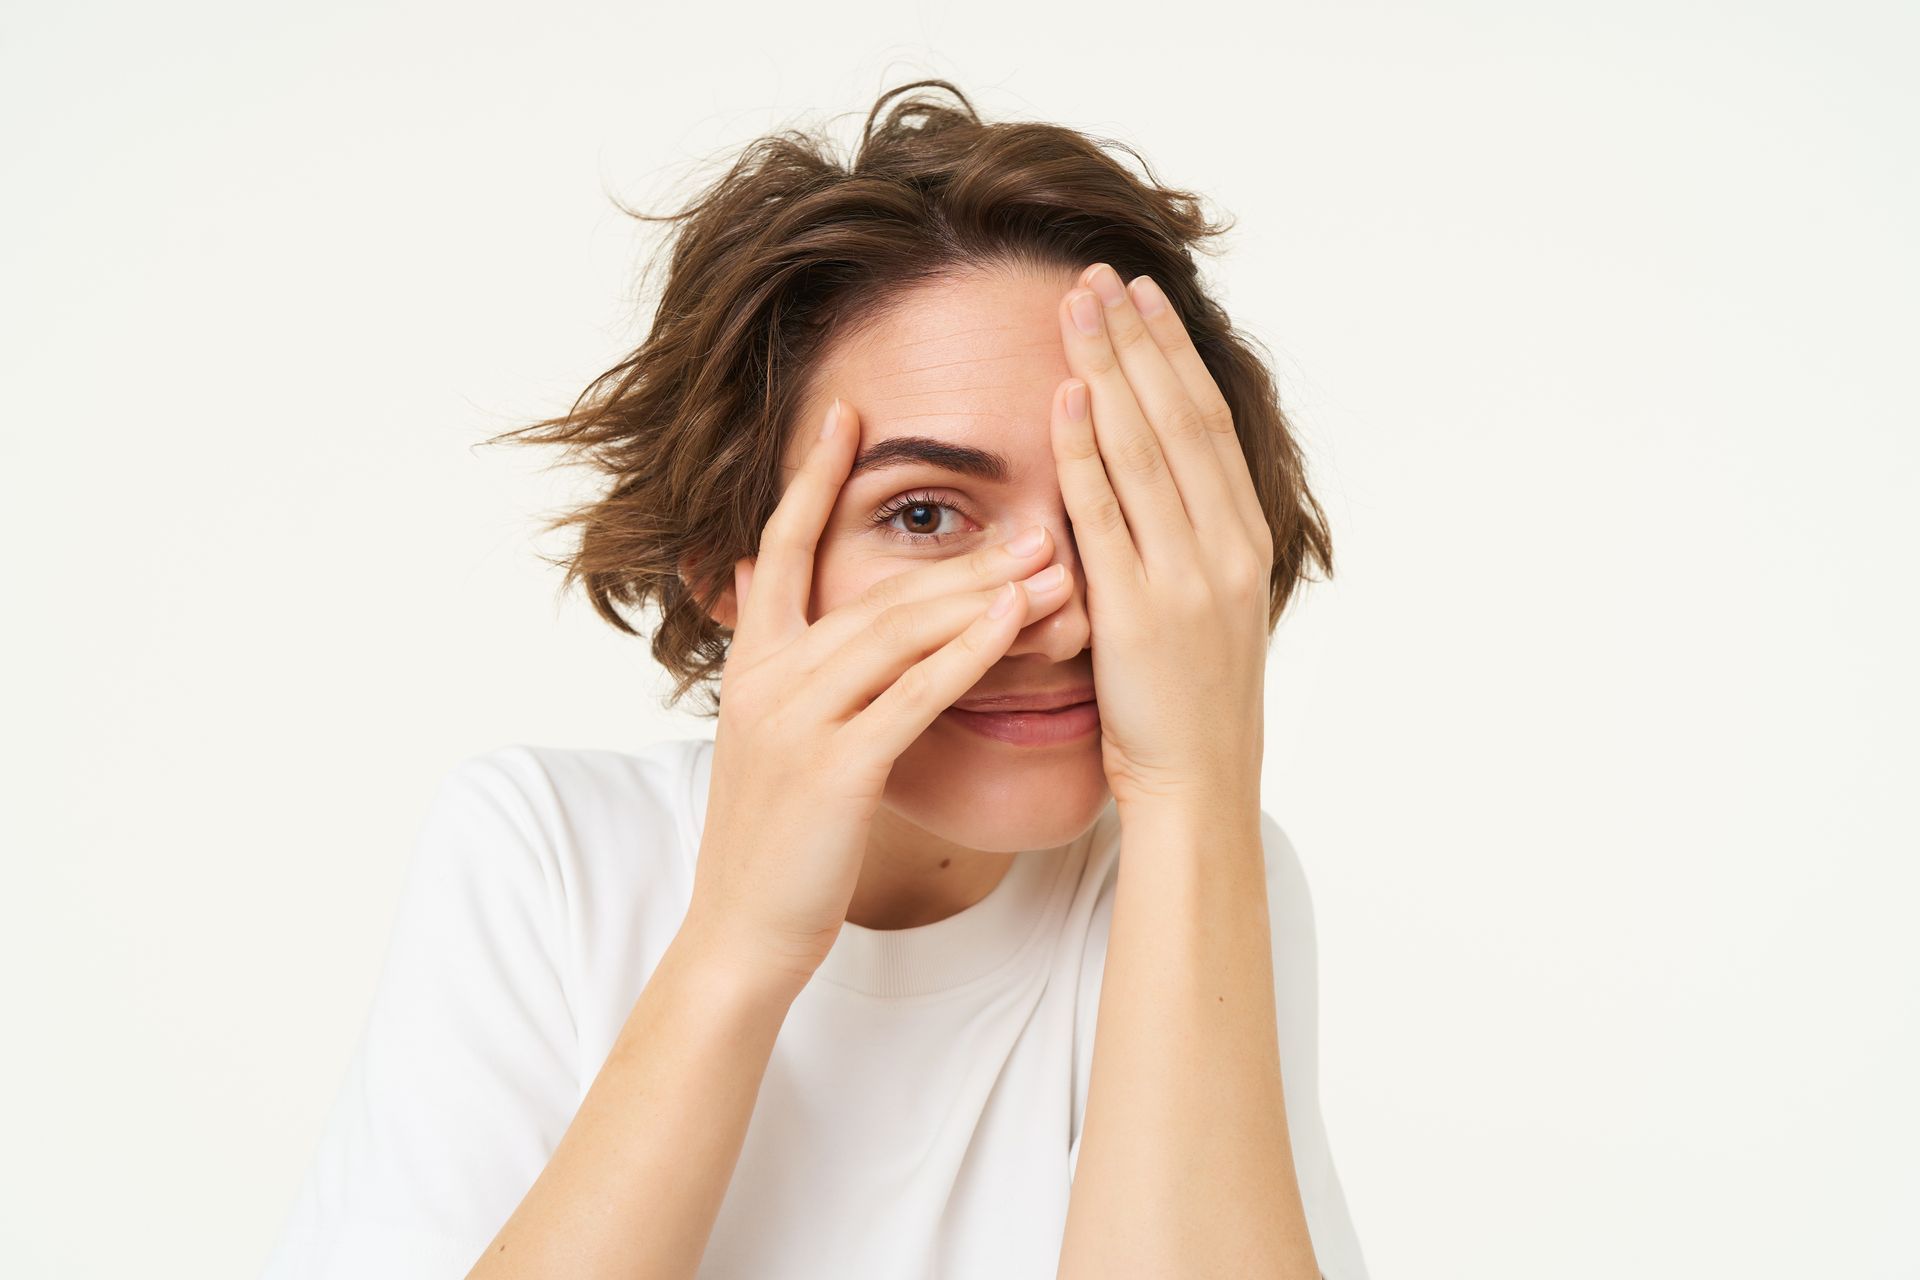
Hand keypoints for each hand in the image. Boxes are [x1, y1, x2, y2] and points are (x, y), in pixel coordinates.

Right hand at [682, 396, 1075, 994]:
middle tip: (1037, 519)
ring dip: (981, 596)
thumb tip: (755, 580)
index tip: (846, 412)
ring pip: (899, 633)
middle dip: (961, 555)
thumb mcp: (764, 733)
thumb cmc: (775, 837)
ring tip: (1054, 564)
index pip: (778, 545)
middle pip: (873, 589)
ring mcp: (796, 720)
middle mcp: (767, 677)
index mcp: (752, 661)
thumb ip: (773, 656)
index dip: (810, 478)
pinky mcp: (832, 769)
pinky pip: (910, 697)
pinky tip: (1014, 624)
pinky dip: (965, 655)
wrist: (740, 931)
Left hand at [1050, 263, 1274, 816]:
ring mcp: (1185, 576)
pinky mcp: (1138, 611)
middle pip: (1176, 418)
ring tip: (1077, 308)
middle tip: (1098, 275)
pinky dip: (1086, 453)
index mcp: (1242, 539)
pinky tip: (1067, 398)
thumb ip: (1190, 540)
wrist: (1200, 784)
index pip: (1204, 423)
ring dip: (1109, 371)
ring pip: (1145, 450)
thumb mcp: (1210, 607)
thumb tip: (1160, 479)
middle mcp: (1222, 546)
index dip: (1171, 355)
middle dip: (1136, 341)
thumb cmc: (1191, 702)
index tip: (1139, 299)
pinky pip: (1107, 516)